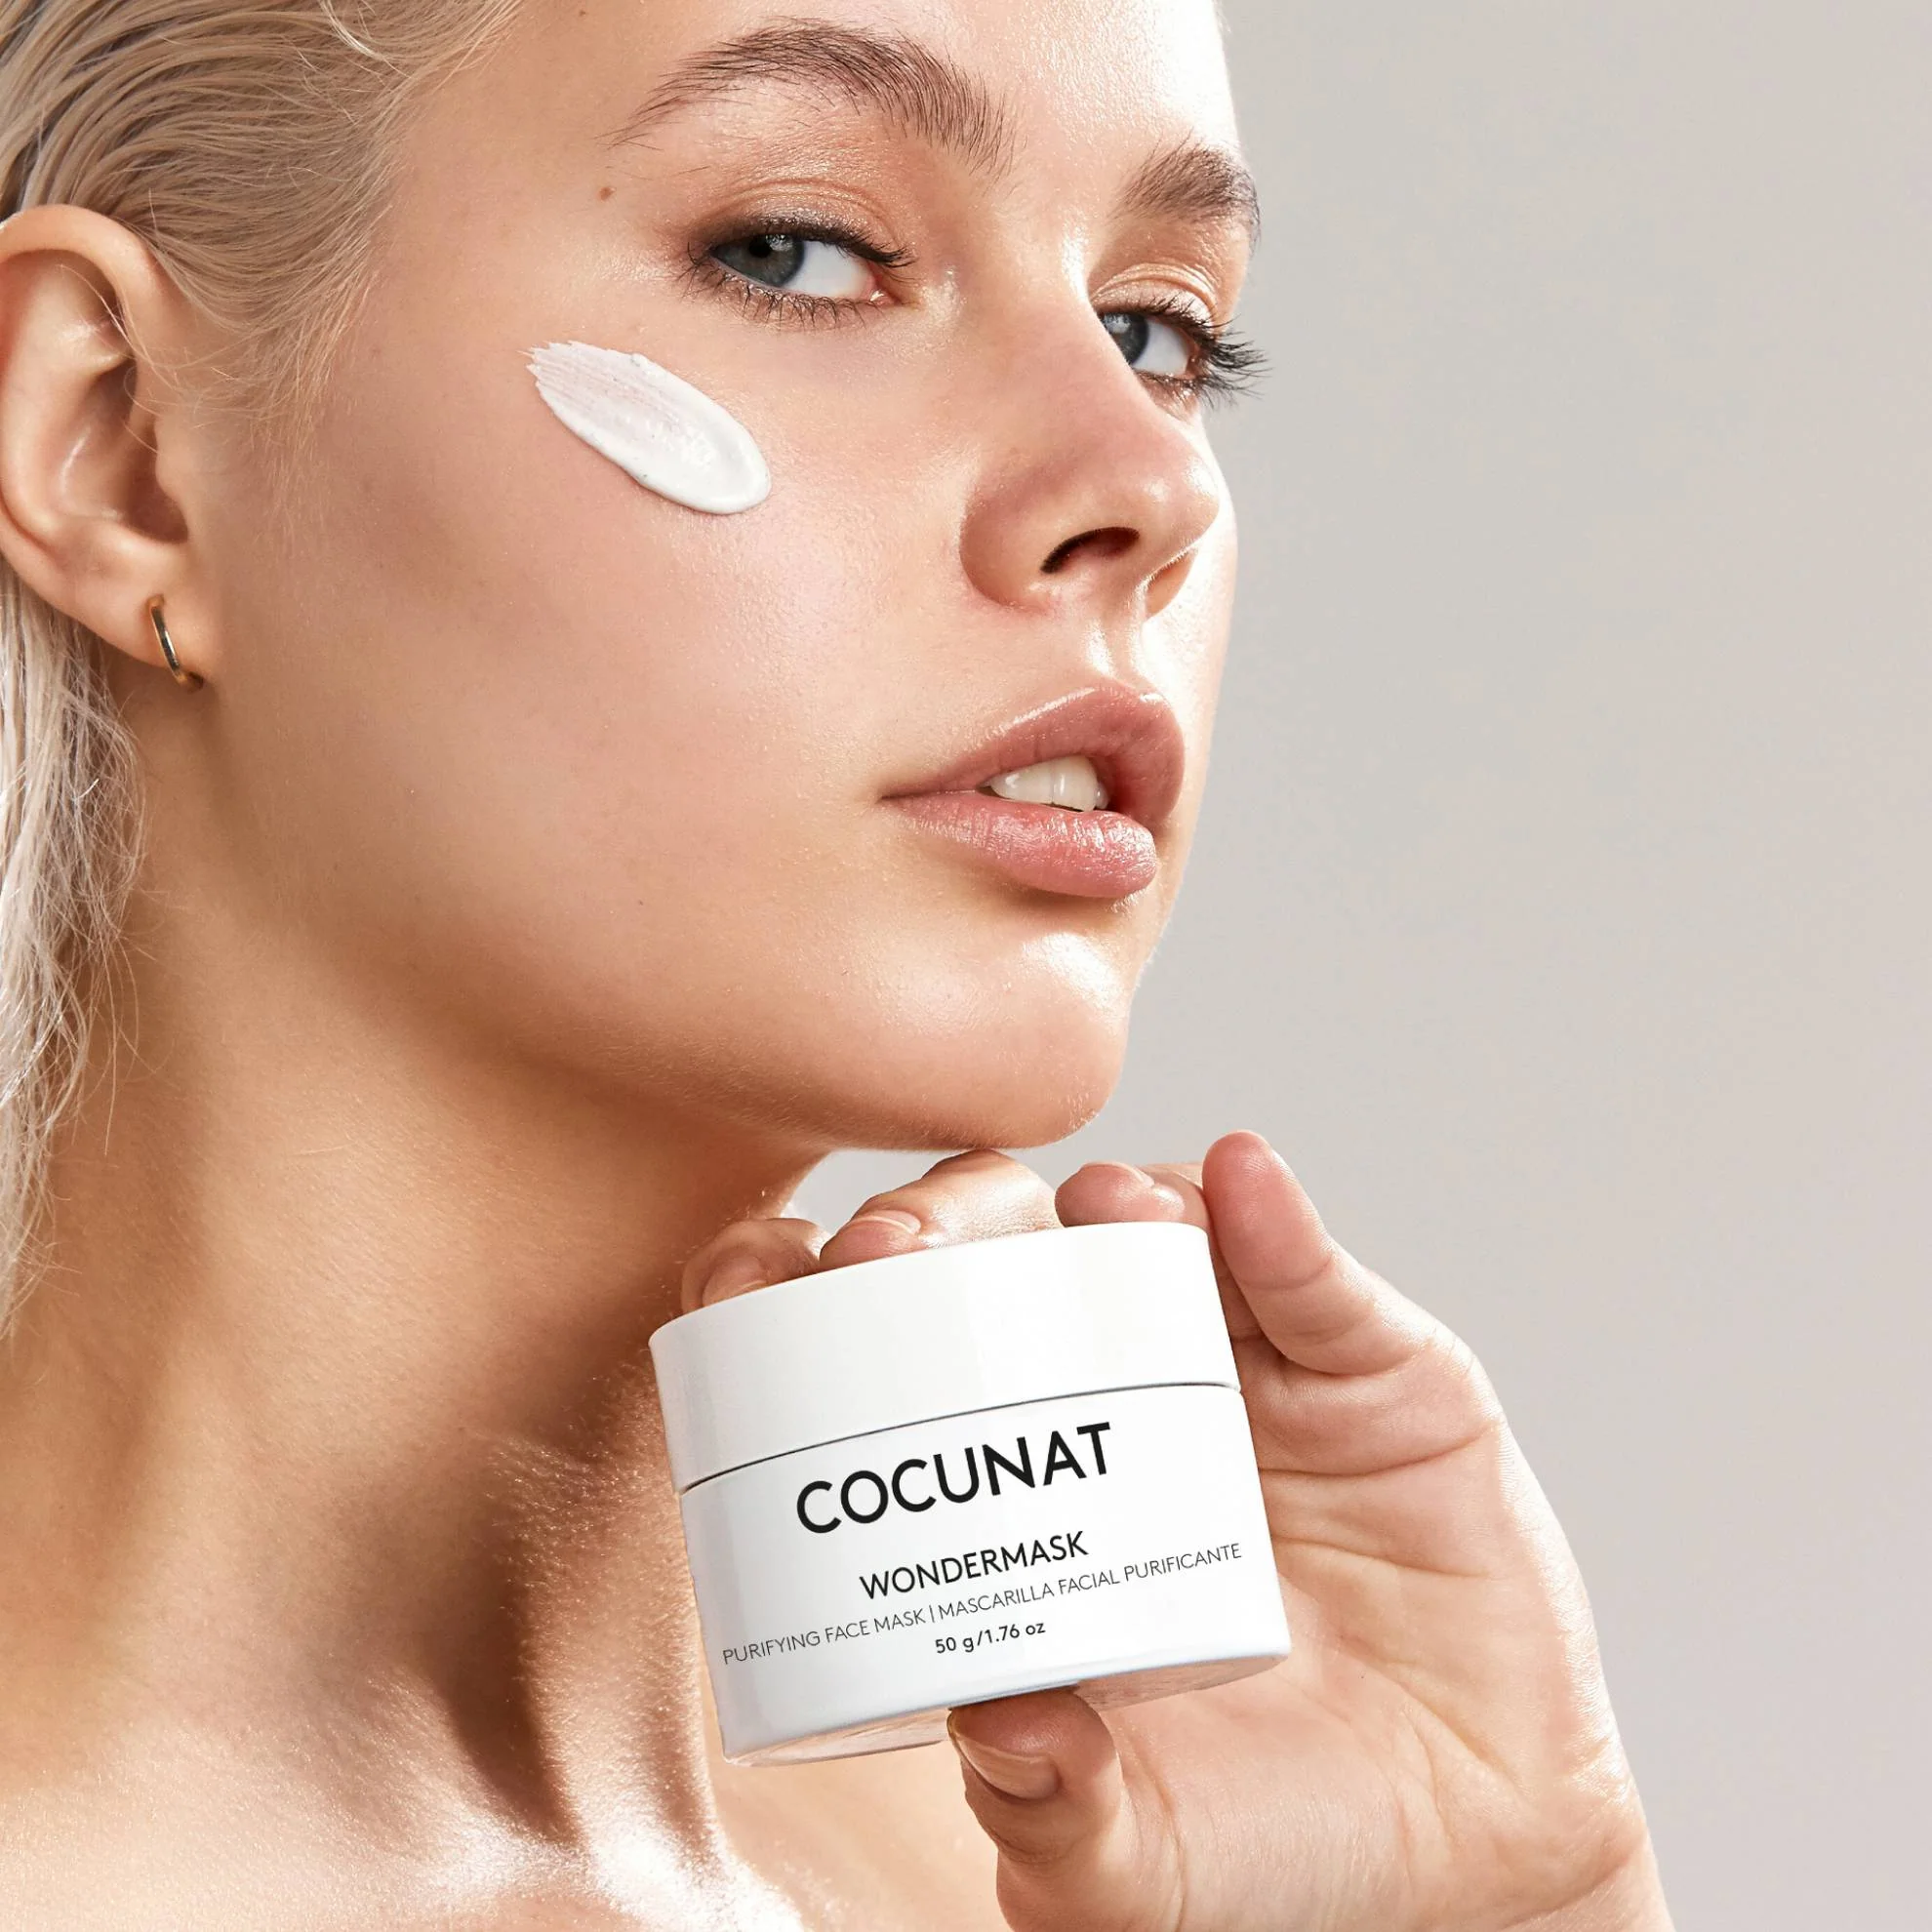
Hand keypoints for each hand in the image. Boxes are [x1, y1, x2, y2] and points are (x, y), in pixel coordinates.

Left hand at [680, 1137, 1673, 1931]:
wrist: (1473, 1848)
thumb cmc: (1264, 1844)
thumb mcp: (1128, 1864)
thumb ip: (1050, 1807)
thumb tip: (995, 1724)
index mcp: (1006, 1499)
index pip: (870, 1362)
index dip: (797, 1301)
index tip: (745, 1280)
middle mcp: (1099, 1405)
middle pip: (991, 1263)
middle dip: (930, 1230)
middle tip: (884, 1253)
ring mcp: (1229, 1371)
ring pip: (1145, 1235)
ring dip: (1104, 1204)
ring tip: (1094, 1211)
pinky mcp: (1360, 1370)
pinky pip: (1311, 1279)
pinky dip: (1278, 1224)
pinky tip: (1240, 1185)